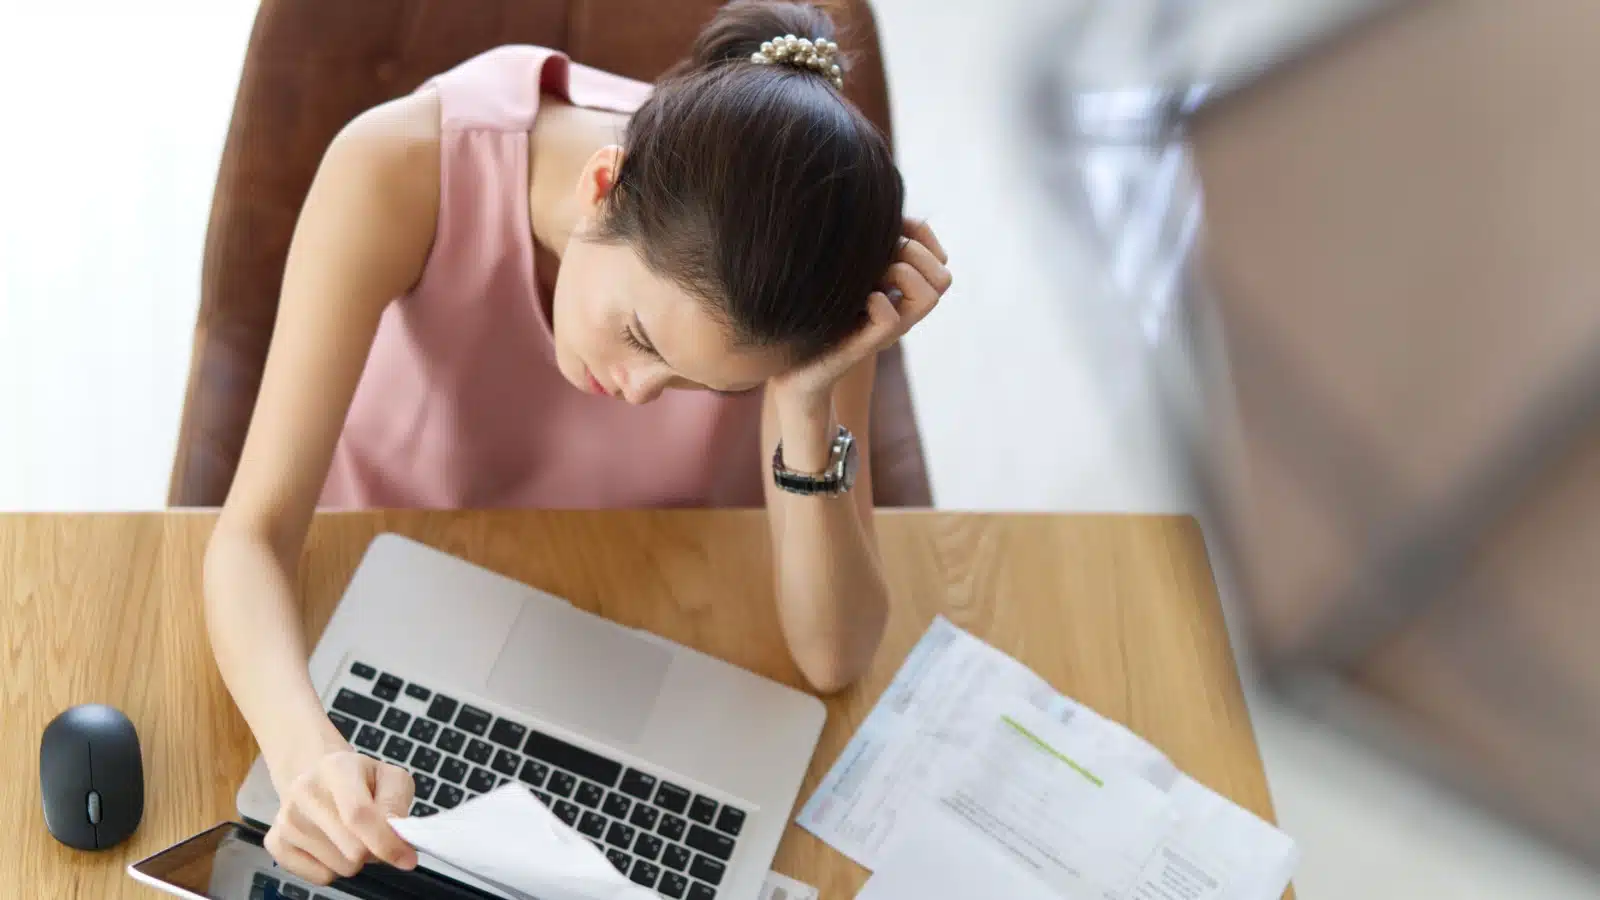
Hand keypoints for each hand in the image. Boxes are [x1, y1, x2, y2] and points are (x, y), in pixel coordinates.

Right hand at [265, 747, 417, 883]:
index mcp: (337, 768)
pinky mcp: (275, 843)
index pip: (359, 814)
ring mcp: (285, 818)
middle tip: (373, 833)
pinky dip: (333, 867)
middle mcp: (305, 791)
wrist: (317, 776)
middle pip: (352, 850)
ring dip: (353, 858)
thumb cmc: (360, 780)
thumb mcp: (391, 778)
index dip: (386, 842)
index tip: (407, 858)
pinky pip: (319, 877)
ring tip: (349, 833)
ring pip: (339, 867)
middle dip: (373, 850)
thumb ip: (397, 804)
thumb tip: (398, 838)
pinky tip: (330, 843)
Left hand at [768, 217, 951, 409]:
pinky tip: (861, 298)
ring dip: (903, 273)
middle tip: (880, 256)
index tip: (889, 229)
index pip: (939, 257)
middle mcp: (904, 310)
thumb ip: (872, 245)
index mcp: (904, 291)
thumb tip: (886, 211)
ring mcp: (890, 329)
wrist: (795, 363)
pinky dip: (878, 302)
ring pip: (930, 296)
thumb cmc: (820, 310)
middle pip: (943, 277)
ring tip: (873, 276)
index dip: (920, 234)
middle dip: (914, 253)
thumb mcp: (850, 270)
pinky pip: (890, 318)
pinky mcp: (866, 344)